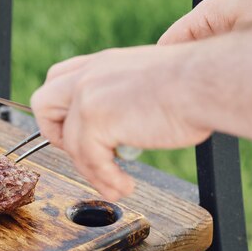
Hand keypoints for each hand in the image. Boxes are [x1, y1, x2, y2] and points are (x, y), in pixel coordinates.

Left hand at [30, 44, 210, 200]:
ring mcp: (88, 95)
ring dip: (92, 171)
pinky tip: (124, 185)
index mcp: (101, 64)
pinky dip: (105, 179)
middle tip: (85, 156)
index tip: (80, 132)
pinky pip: (89, 160)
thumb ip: (123, 96)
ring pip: (70, 144)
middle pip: (44, 103)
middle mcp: (89, 75)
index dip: (62, 110)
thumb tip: (120, 124)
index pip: (59, 80)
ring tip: (116, 186)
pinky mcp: (95, 118)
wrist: (207, 81)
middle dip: (57, 136)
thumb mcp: (147, 82)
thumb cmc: (194, 86)